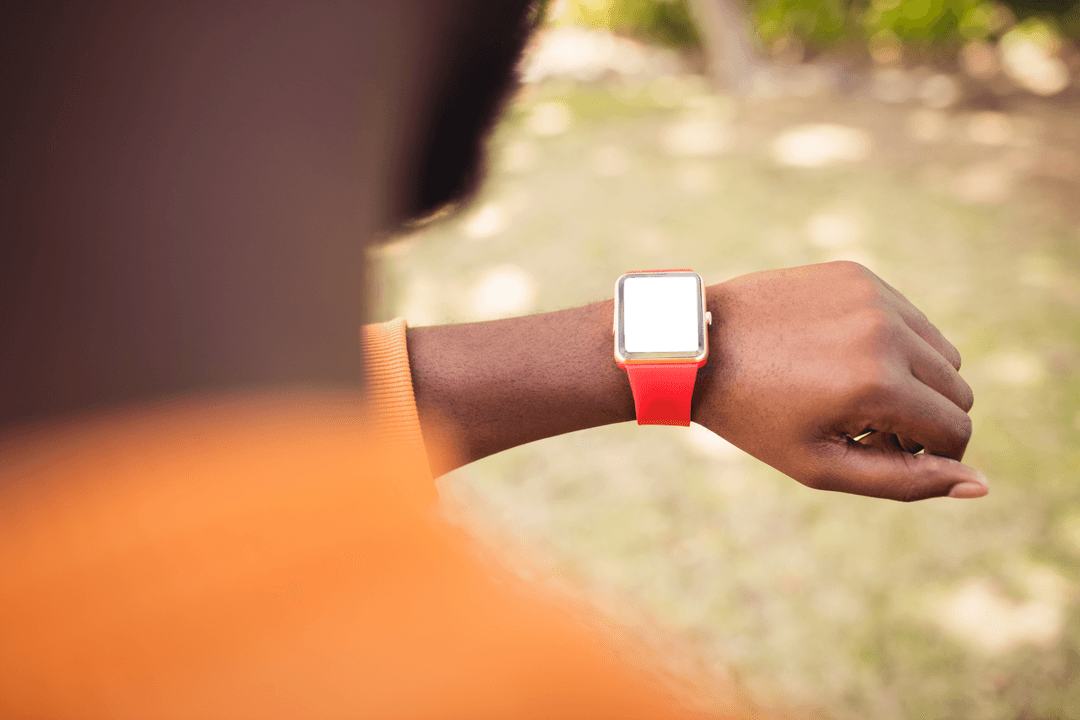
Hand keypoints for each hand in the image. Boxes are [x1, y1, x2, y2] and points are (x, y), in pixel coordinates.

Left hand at [692, 261, 986, 501]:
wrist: (695, 347)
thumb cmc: (753, 416)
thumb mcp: (820, 465)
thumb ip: (905, 482)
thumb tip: (980, 486)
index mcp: (879, 384)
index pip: (957, 430)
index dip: (927, 453)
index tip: (878, 450)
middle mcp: (887, 331)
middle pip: (957, 389)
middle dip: (923, 417)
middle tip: (861, 424)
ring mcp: (874, 295)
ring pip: (941, 351)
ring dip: (914, 378)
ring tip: (852, 391)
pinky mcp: (857, 274)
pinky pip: (908, 317)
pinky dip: (892, 342)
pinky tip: (838, 355)